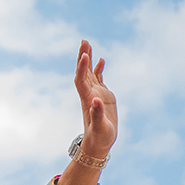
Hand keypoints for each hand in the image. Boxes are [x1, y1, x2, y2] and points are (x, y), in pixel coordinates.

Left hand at [74, 39, 117, 157]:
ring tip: (87, 44)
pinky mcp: (102, 96)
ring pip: (89, 72)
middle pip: (83, 72)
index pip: (81, 80)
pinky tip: (100, 59)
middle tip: (83, 41)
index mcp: (87, 99)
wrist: (99, 143)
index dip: (82, 67)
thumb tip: (96, 100)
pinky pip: (98, 79)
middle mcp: (89, 94)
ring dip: (88, 58)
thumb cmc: (99, 137)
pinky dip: (98, 68)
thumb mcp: (100, 127)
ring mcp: (95, 94)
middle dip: (83, 56)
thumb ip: (97, 114)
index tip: (84, 55)